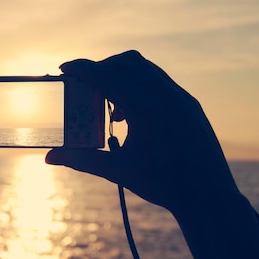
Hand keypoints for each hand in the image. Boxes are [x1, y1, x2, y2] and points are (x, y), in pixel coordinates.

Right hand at [46, 50, 239, 213]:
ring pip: (145, 69)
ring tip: (111, 108)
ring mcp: (180, 97)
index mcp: (145, 109)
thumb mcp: (118, 170)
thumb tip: (50, 158)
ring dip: (122, 77)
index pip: (107, 76)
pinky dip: (140, 86)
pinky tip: (133, 115)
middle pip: (126, 62)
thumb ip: (82, 159)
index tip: (65, 68)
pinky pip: (160, 82)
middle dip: (102, 68)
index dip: (83, 69)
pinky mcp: (189, 104)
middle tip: (86, 86)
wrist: (208, 196)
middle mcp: (165, 95)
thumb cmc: (164, 185)